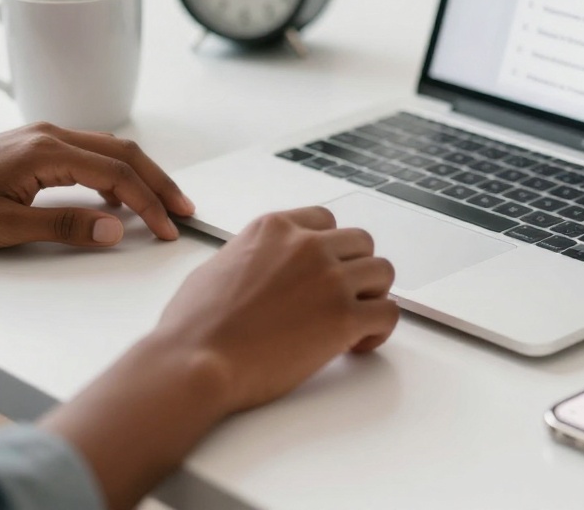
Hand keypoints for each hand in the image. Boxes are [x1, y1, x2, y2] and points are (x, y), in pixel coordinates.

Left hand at [0, 122, 192, 248]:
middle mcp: (49, 135)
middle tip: (184, 211)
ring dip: (140, 175)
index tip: (169, 229)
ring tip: (161, 204)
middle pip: (124, 154)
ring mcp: (42, 136)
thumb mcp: (5, 227)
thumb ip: (65, 226)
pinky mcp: (34, 144)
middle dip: (159, 183)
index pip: (117, 175)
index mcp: (46, 151)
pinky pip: (89, 152)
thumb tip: (114, 228)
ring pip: (109, 149)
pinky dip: (115, 171)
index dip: (149, 204)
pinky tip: (116, 195)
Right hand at [155, 205, 397, 413]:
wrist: (194, 362)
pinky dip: (380, 329)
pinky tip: (356, 344)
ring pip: (382, 272)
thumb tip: (263, 268)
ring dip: (371, 296)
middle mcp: (307, 246)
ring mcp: (329, 280)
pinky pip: (388, 313)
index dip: (328, 249)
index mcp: (275, 228)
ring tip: (351, 323)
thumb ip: (253, 256)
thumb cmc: (194, 326)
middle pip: (361, 242)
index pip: (325, 221)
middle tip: (339, 300)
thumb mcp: (218, 266)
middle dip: (354, 271)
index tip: (322, 271)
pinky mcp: (344, 318)